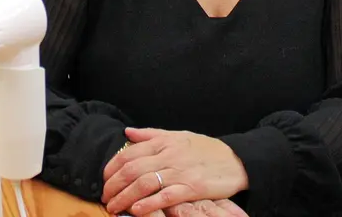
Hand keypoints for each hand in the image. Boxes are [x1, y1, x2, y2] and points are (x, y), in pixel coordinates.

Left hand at [103, 128, 248, 215]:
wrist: (236, 159)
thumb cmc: (206, 149)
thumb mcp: (178, 135)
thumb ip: (151, 135)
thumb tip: (128, 132)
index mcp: (164, 142)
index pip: (129, 154)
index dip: (112, 168)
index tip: (104, 180)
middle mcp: (169, 155)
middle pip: (132, 170)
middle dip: (113, 185)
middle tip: (105, 197)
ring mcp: (180, 172)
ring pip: (144, 183)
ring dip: (124, 197)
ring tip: (114, 208)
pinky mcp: (192, 188)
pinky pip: (166, 196)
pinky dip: (149, 204)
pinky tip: (136, 210)